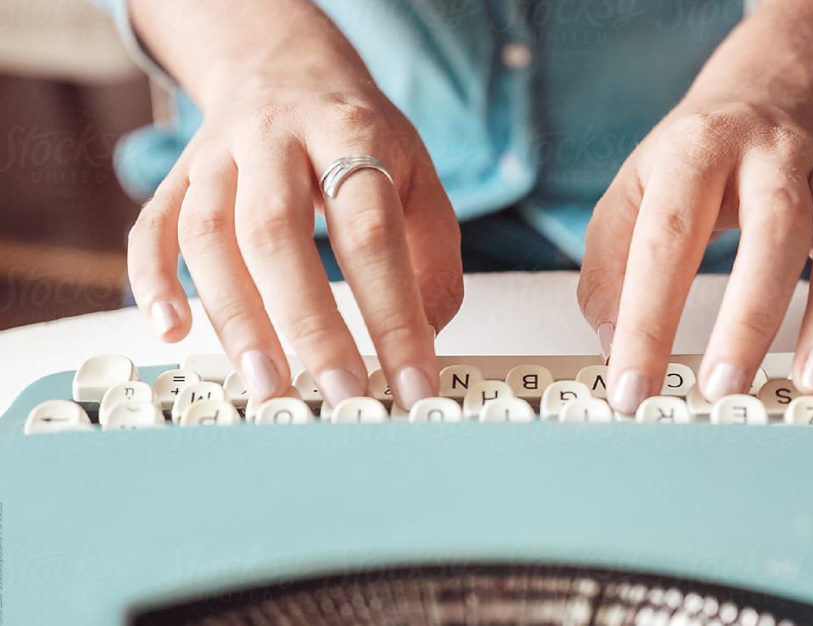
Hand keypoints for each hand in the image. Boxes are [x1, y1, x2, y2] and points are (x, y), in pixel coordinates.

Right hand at [127, 81, 462, 408]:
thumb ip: (432, 256)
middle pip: (278, 230)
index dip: (393, 314)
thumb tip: (423, 339)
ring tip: (266, 383)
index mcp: (351, 135)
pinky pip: (152, 227)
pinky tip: (171, 331)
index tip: (411, 383)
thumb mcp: (418, 177)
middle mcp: (277, 139)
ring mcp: (218, 156)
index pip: (371, 233)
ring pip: (209, 233)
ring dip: (234, 315)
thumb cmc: (359, 138)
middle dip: (309, 323)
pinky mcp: (178, 176)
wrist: (286, 69)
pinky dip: (152, 280)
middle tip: (337, 394)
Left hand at [578, 101, 812, 412]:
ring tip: (812, 381)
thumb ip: (610, 267)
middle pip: (774, 226)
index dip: (648, 316)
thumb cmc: (691, 159)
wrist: (768, 92)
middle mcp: (771, 153)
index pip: (669, 238)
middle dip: (749, 315)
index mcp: (698, 149)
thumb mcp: (630, 193)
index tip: (634, 383)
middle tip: (724, 386)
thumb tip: (614, 343)